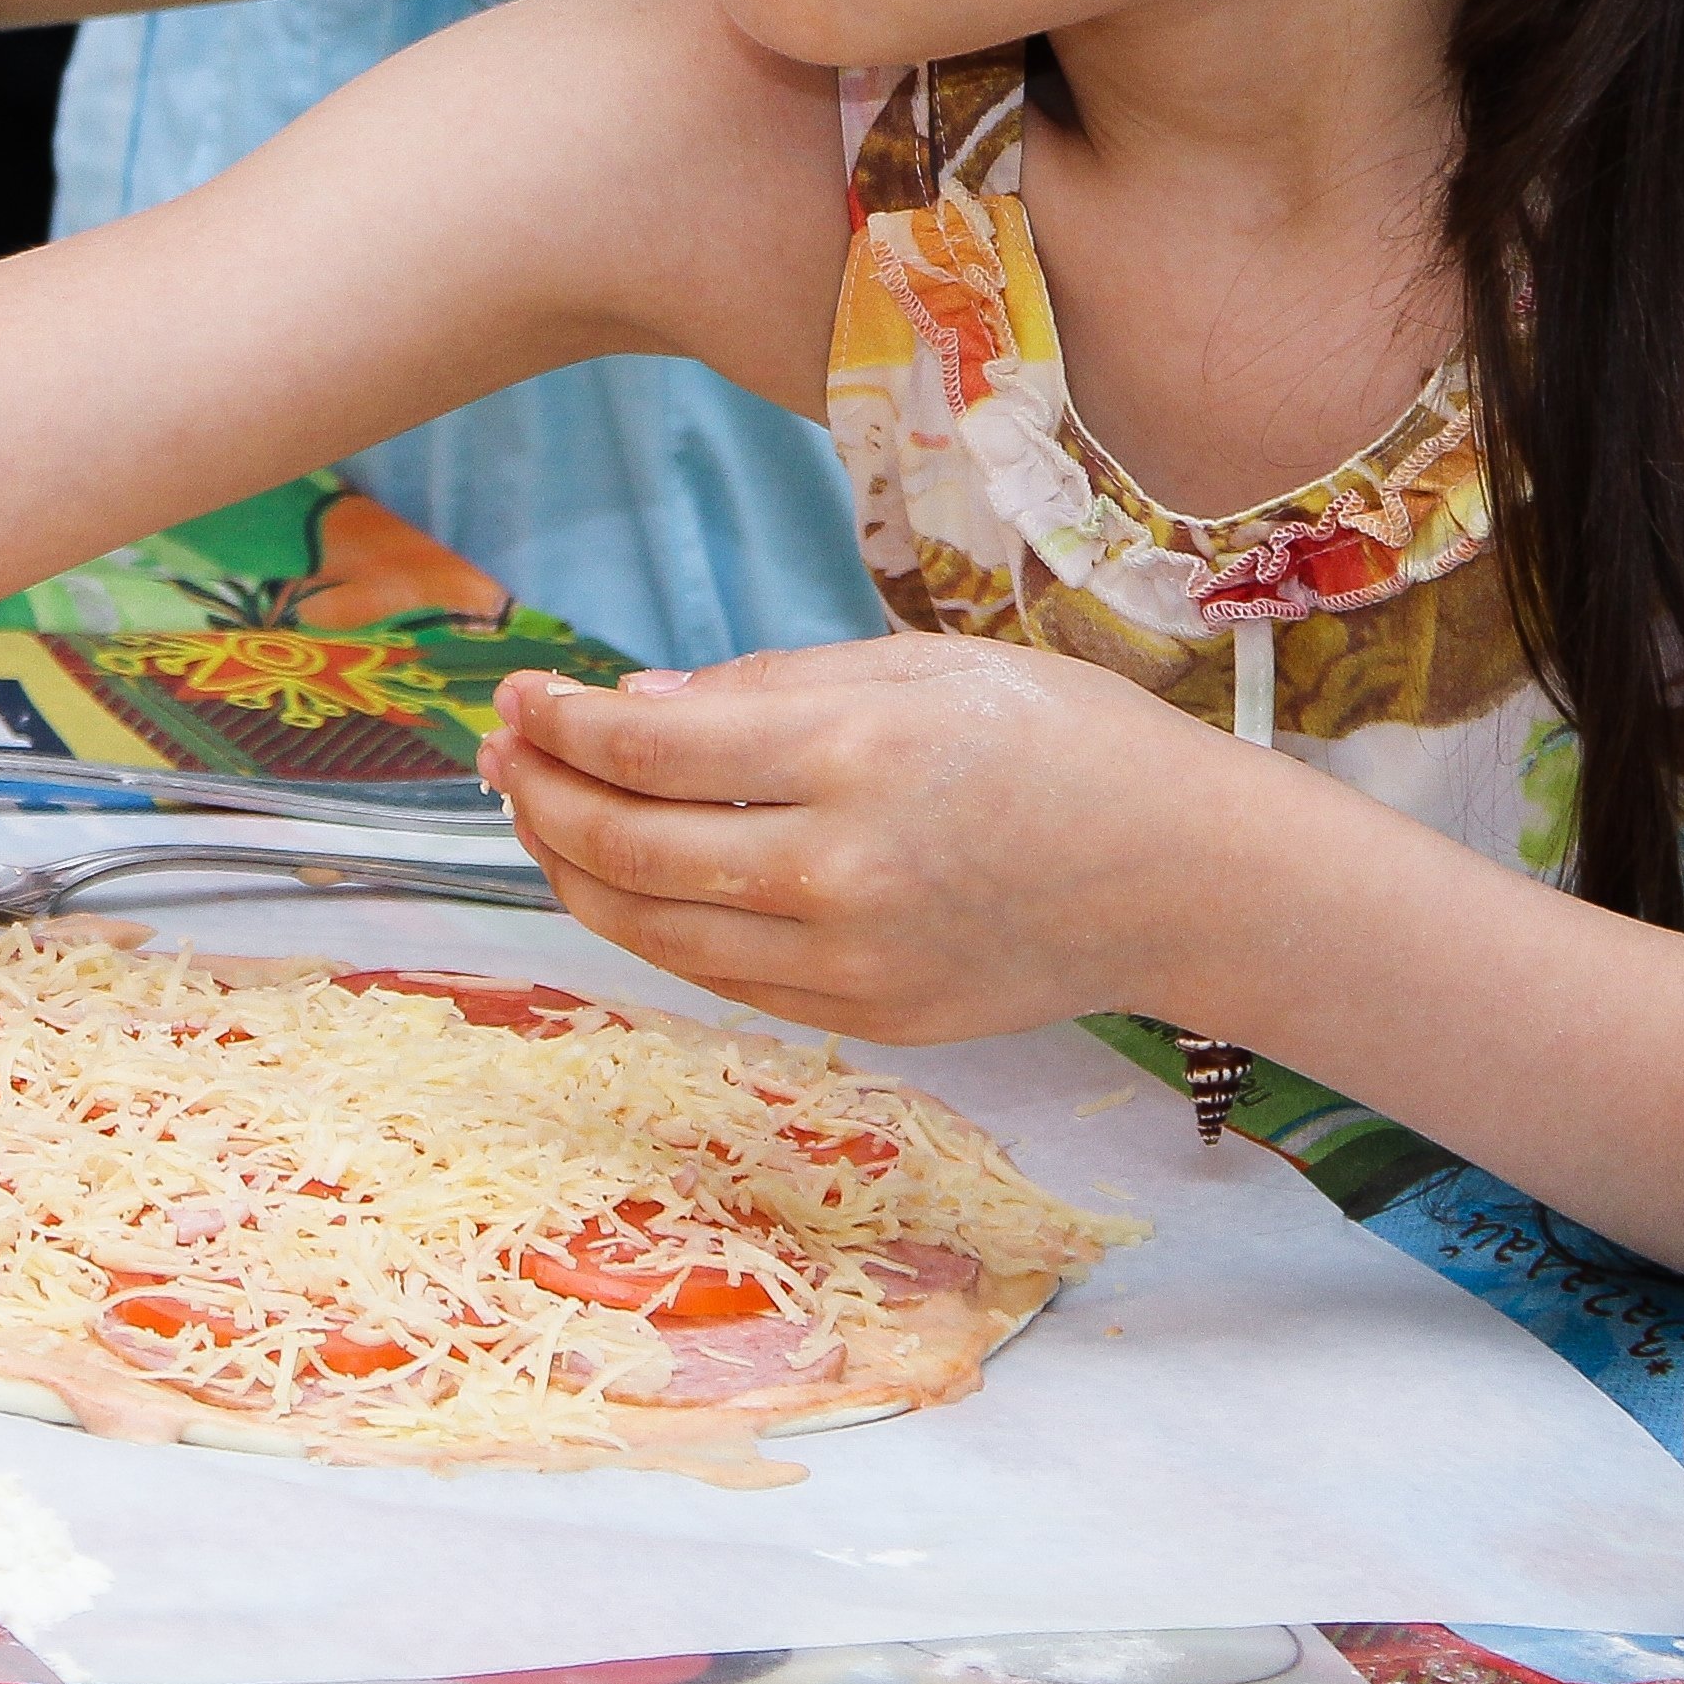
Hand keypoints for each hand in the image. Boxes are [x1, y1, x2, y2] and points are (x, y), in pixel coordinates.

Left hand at [481, 635, 1262, 1039]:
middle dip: (538, 794)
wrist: (1183, 875)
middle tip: (500, 750)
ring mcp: (850, 962)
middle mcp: (838, 871)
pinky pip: (718, 978)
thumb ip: (768, 687)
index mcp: (852, 756)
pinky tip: (622, 879)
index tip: (518, 693)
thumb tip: (634, 705)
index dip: (559, 721)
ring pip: (653, 932)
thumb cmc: (1061, 739)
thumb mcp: (919, 665)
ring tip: (537, 815)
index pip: (647, 749)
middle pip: (627, 848)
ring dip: (571, 870)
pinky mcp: (865, 1018)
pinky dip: (651, 928)